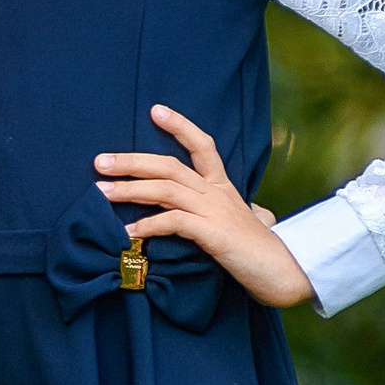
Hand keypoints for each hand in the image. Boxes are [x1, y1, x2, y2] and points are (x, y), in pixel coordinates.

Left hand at [92, 105, 312, 310]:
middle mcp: (217, 193)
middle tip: (99, 162)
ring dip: (130, 190)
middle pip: (169, 165)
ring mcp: (215, 212)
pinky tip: (129, 231)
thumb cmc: (259, 252)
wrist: (286, 273)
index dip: (180, 126)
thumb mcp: (239, 223)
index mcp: (223, 186)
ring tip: (101, 193)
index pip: (203, 145)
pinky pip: (175, 222)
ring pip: (166, 189)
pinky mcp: (214, 234)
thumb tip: (209, 215)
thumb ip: (220, 213)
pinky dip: (149, 225)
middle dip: (132, 161)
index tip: (155, 111)